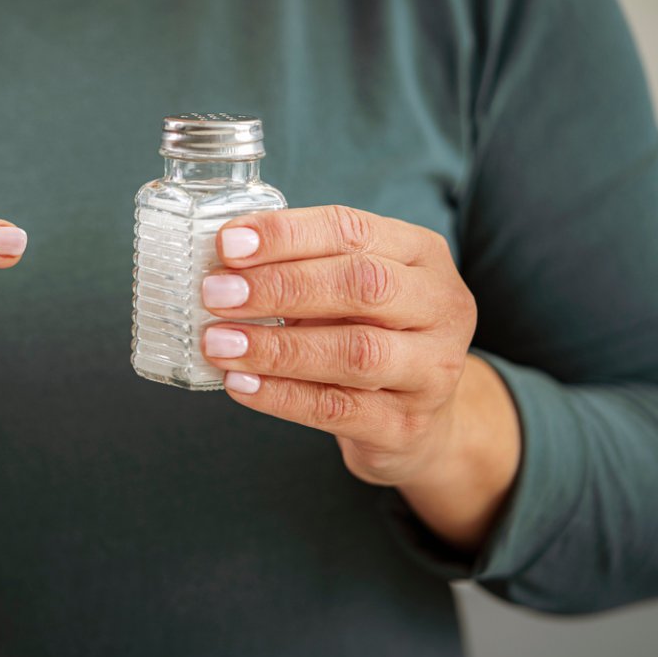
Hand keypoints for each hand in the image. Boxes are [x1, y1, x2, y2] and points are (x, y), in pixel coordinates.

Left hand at [200, 205, 518, 549]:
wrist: (419, 420)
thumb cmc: (372, 336)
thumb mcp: (348, 290)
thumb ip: (300, 269)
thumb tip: (222, 266)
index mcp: (422, 255)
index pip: (352, 231)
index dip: (286, 235)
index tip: (227, 244)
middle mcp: (440, 306)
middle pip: (363, 285)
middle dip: (281, 286)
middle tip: (217, 293)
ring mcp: (432, 370)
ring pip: (355, 352)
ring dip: (276, 346)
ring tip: (219, 343)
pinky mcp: (407, 425)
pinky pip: (338, 408)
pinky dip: (282, 395)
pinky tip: (241, 383)